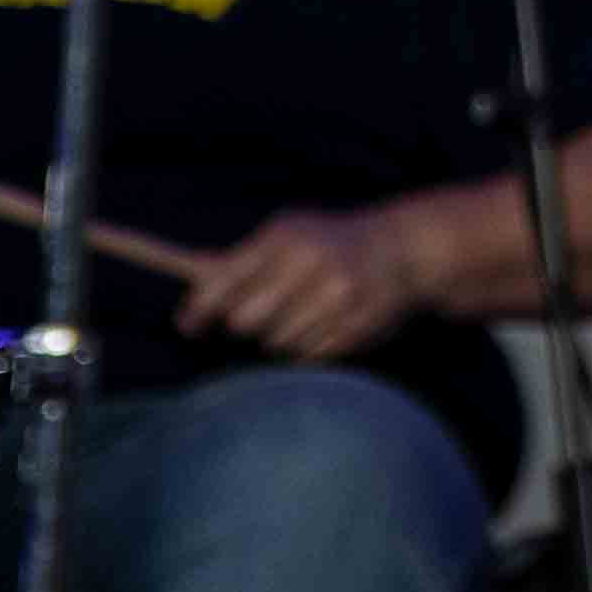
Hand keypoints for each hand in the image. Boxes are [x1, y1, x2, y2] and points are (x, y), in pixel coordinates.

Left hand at [179, 205, 426, 361]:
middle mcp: (311, 264)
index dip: (198, 311)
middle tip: (257, 317)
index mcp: (284, 237)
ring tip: (301, 314)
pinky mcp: (358, 325)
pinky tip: (325, 325)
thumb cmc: (327, 244)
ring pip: (276, 344)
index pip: (222, 284)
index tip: (188, 327)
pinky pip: (308, 357)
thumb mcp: (286, 234)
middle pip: (244, 322)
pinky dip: (309, 348)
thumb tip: (186, 308)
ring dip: (279, 337)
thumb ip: (239, 264)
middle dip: (243, 325)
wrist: (404, 250)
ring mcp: (338, 296)